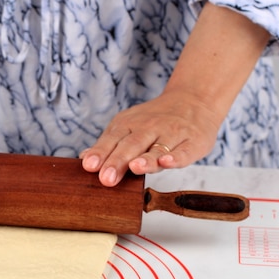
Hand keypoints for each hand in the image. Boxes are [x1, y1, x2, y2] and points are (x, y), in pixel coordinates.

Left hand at [80, 90, 220, 186]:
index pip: (112, 139)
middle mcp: (150, 128)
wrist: (194, 101)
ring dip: (146, 159)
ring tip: (134, 167)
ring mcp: (172, 134)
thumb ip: (108, 144)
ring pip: (157, 148)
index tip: (89, 166)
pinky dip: (176, 157)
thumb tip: (84, 159)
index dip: (101, 153)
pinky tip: (167, 162)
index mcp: (129, 124)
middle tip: (106, 178)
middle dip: (118, 161)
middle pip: (132, 145)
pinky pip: (184, 151)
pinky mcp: (193, 142)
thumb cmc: (154, 121)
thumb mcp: (128, 126)